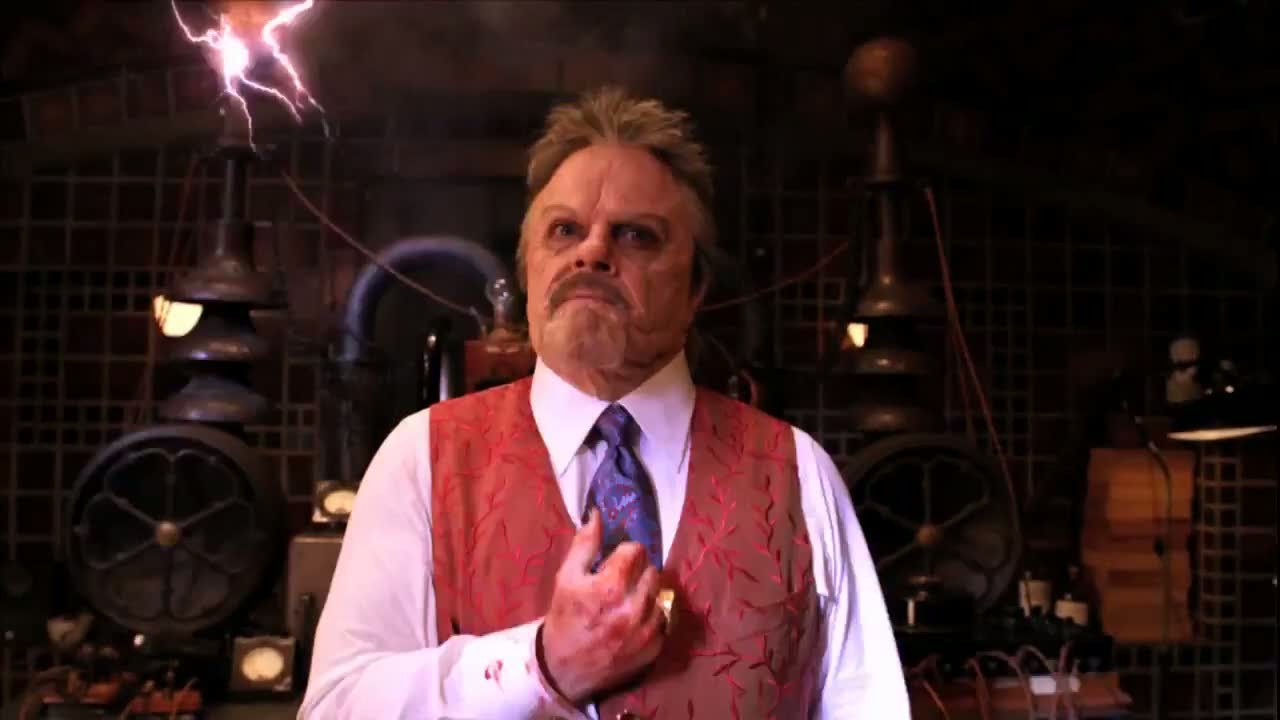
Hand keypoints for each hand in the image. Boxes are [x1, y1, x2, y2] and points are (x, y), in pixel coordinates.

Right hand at [539, 509, 664, 703]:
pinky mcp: (655, 647)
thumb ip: (584, 544)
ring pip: (660, 594)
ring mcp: (647, 630)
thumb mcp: (566, 578)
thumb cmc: (564, 618)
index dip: (625, 552)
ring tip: (628, 600)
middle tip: (622, 581)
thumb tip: (597, 513)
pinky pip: (663, 619)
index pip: (635, 551)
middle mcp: (634, 607)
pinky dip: (652, 616)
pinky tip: (634, 620)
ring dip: (646, 593)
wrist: (563, 669)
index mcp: (611, 587)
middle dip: (638, 571)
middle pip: (652, 570)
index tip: (616, 560)